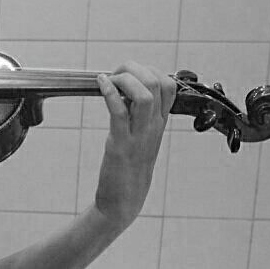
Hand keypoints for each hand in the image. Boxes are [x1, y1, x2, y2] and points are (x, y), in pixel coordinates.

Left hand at [93, 61, 176, 228]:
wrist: (124, 200)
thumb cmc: (128, 168)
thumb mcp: (139, 137)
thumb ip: (136, 116)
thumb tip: (124, 91)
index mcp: (160, 123)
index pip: (169, 85)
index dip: (149, 70)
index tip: (129, 72)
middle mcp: (154, 127)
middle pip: (157, 82)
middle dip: (134, 68)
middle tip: (115, 72)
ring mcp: (139, 136)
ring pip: (144, 94)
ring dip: (124, 79)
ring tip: (109, 79)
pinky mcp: (120, 145)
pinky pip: (119, 112)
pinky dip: (110, 93)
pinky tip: (100, 85)